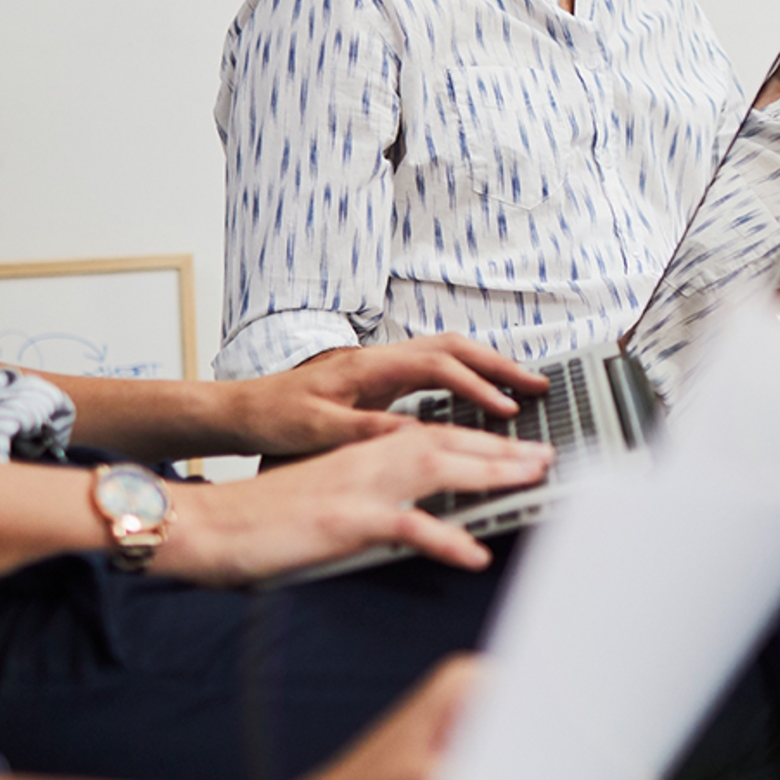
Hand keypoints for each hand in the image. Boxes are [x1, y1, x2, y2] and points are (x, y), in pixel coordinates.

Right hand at [162, 422, 552, 584]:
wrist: (206, 524)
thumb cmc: (261, 518)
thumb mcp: (325, 497)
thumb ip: (367, 497)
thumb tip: (406, 513)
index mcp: (363, 453)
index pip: (434, 437)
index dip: (481, 441)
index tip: (520, 448)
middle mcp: (366, 460)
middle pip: (448, 444)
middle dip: (502, 449)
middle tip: (547, 457)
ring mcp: (357, 486)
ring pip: (438, 467)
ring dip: (490, 472)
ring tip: (531, 480)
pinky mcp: (344, 519)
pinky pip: (405, 526)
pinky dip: (444, 538)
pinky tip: (474, 554)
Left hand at [240, 338, 547, 457]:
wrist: (241, 409)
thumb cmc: (273, 419)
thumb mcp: (315, 432)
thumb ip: (365, 431)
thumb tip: (414, 433)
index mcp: (366, 367)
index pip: (436, 366)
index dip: (476, 386)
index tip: (506, 411)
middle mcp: (378, 357)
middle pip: (452, 347)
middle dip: (498, 364)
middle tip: (537, 385)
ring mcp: (380, 364)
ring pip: (446, 352)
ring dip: (486, 366)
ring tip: (521, 388)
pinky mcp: (378, 377)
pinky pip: (434, 367)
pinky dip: (466, 375)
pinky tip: (479, 395)